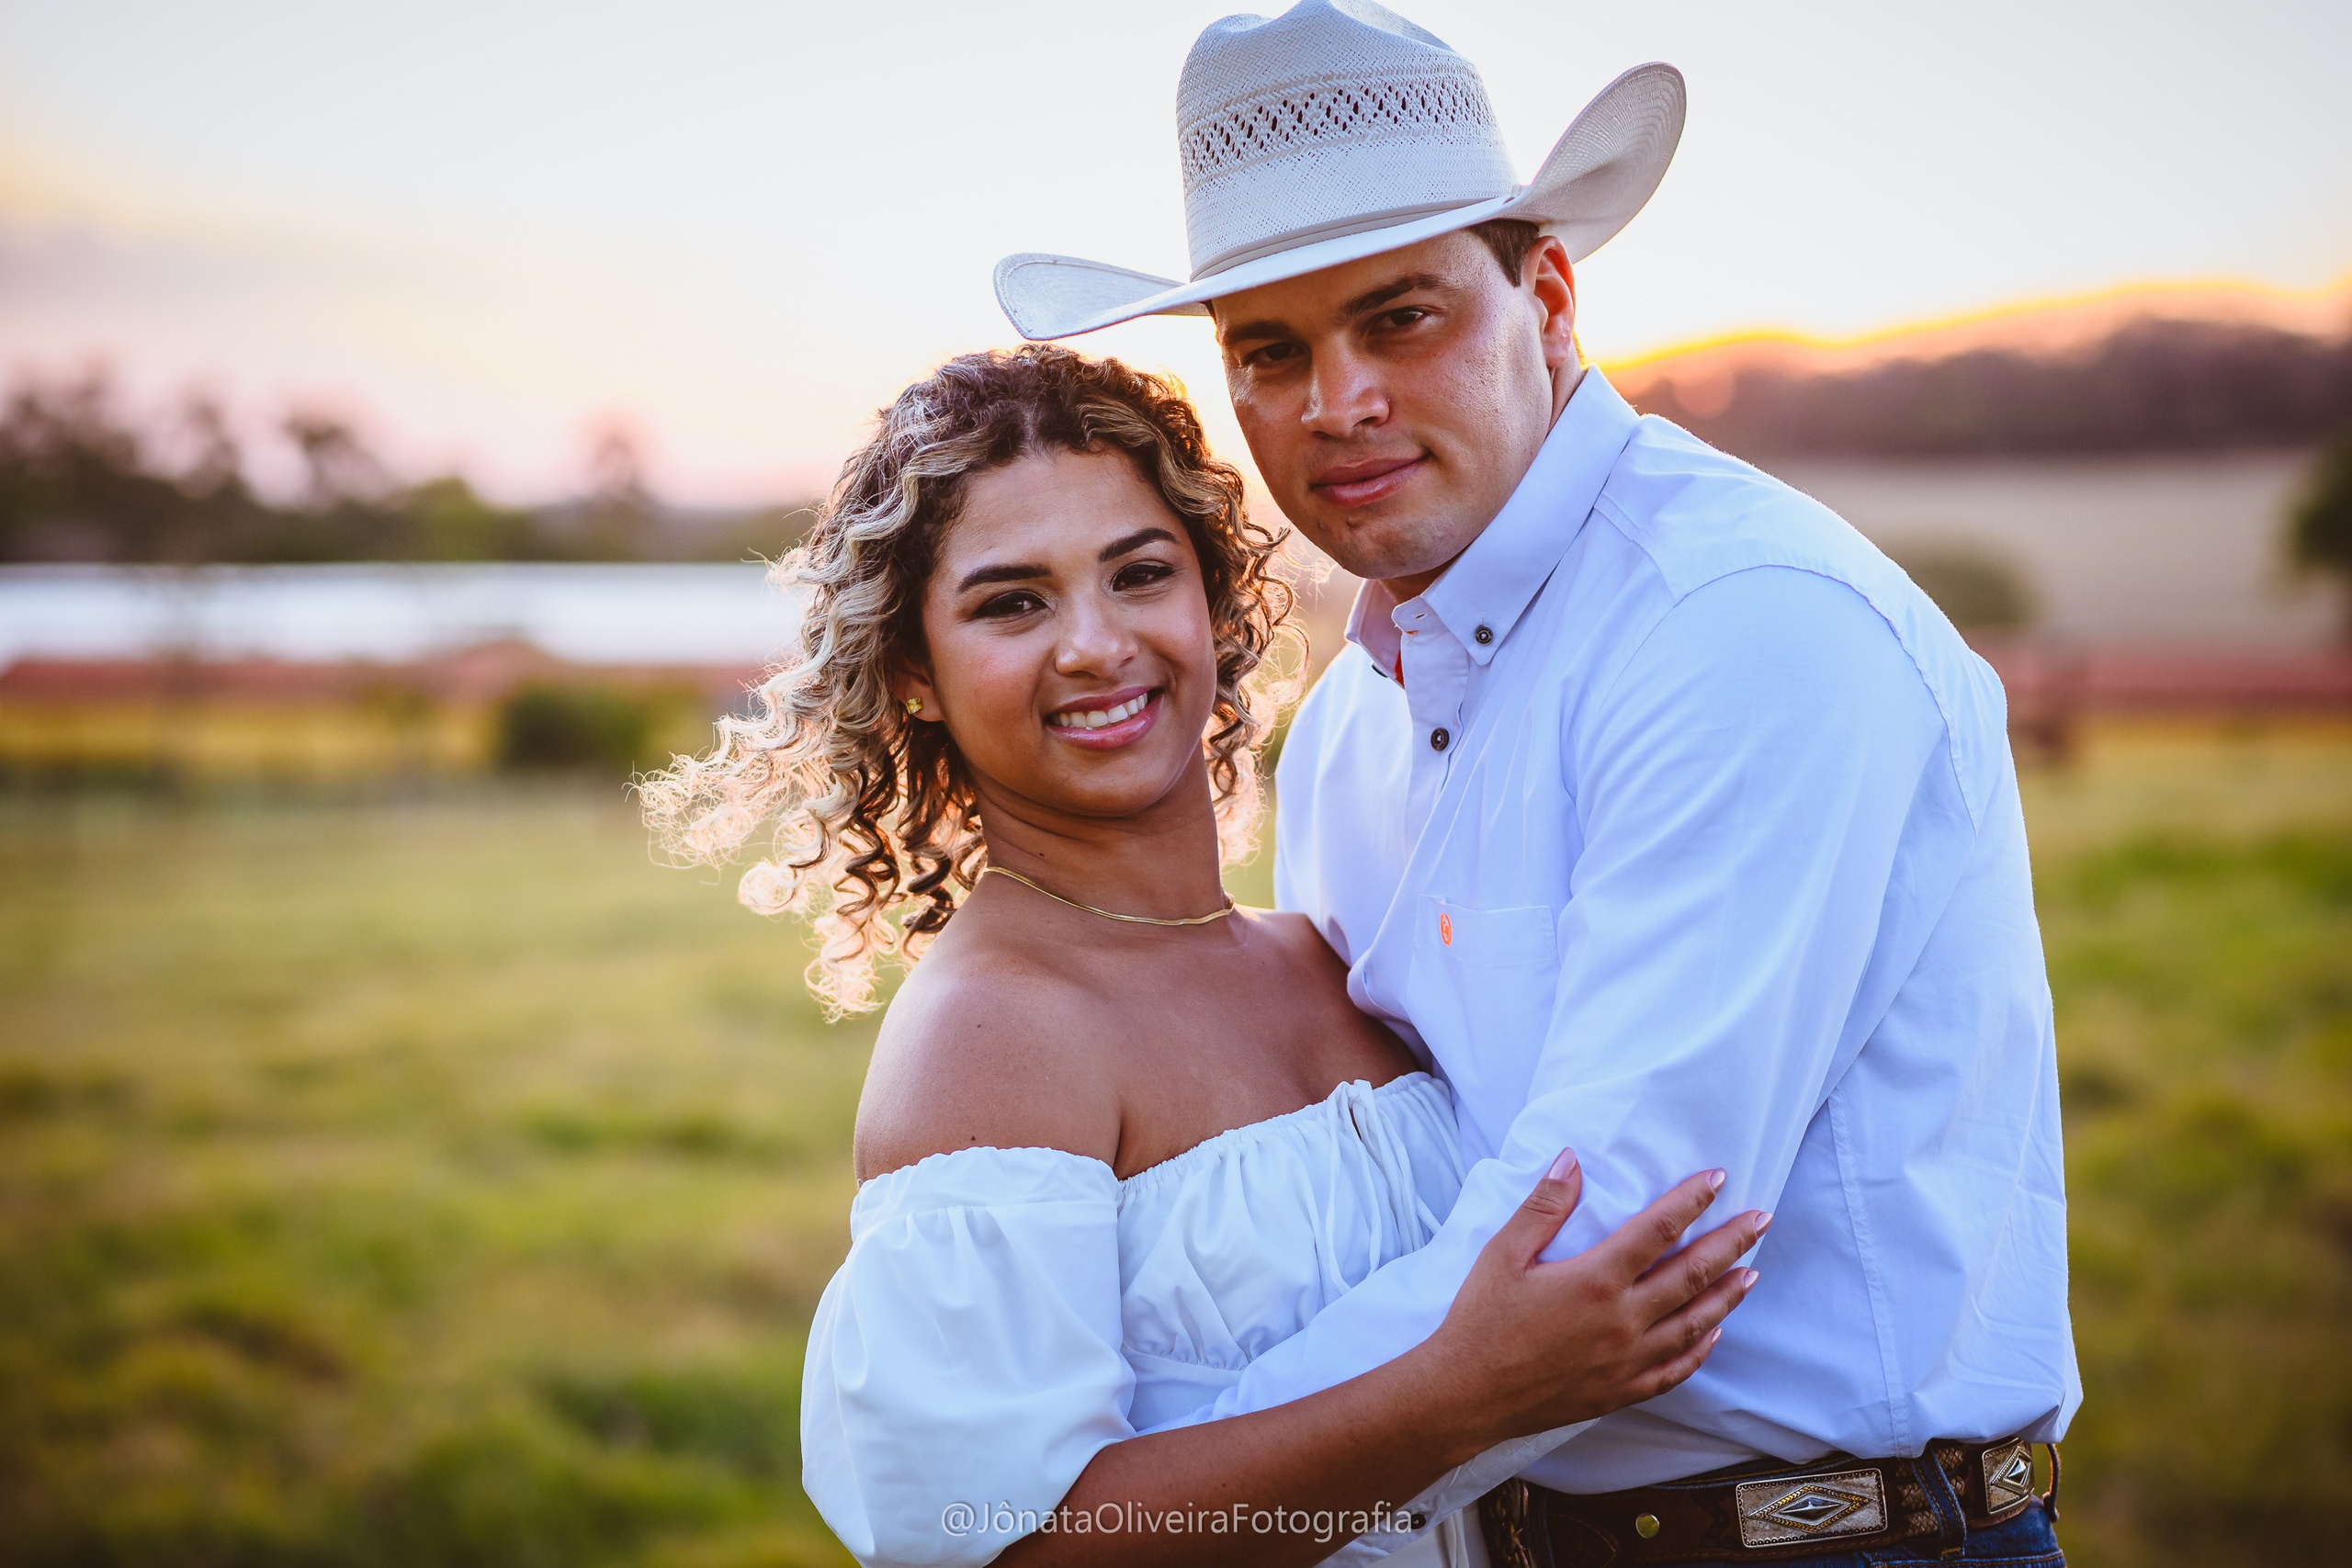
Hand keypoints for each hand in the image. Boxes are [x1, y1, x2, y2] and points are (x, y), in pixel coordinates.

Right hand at [1424, 1151, 1767, 1451]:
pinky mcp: (1620, 1391)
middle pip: (1690, 1274)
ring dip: (1726, 1295)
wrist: (1466, 1395)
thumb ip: (1543, 1207)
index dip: (1690, 1202)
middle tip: (1761, 1219)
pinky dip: (1701, 1349)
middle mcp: (1620, 1320)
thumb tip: (1571, 1160)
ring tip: (1751, 1272)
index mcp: (1594, 1280)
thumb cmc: (1480, 1320)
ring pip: (1693, 1322)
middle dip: (1730, 1243)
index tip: (1717, 1179)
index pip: (1656, 1230)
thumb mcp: (1502, 1254)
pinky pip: (1675, 1369)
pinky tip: (1713, 1333)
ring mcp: (1625, 1360)